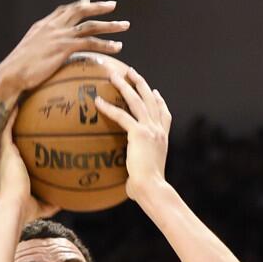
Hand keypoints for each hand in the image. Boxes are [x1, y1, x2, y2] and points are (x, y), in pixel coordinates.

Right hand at [0, 0, 128, 106]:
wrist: (11, 74)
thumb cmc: (16, 70)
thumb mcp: (27, 53)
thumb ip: (38, 47)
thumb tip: (42, 54)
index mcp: (43, 25)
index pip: (63, 10)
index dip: (77, 5)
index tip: (89, 1)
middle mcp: (52, 26)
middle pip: (80, 10)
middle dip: (98, 7)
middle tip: (113, 5)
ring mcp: (59, 35)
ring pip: (90, 25)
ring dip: (110, 25)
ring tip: (124, 26)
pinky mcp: (64, 47)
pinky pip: (91, 43)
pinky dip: (106, 44)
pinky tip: (117, 47)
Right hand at [0, 112, 58, 222]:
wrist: (14, 207)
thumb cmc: (25, 209)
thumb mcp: (40, 205)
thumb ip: (50, 202)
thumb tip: (63, 202)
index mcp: (7, 171)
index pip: (10, 154)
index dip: (15, 145)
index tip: (23, 138)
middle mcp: (1, 160)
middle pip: (4, 138)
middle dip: (10, 126)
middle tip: (19, 113)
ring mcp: (1, 154)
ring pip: (3, 129)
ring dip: (9, 117)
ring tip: (17, 101)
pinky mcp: (4, 150)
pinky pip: (6, 128)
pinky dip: (12, 116)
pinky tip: (18, 104)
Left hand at [94, 67, 171, 198]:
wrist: (152, 188)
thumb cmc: (146, 189)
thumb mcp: (144, 176)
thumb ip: (137, 172)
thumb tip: (129, 186)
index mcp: (163, 138)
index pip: (164, 114)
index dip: (159, 101)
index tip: (155, 92)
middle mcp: (159, 131)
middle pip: (151, 100)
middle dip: (141, 84)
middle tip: (131, 72)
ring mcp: (151, 130)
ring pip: (137, 101)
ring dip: (125, 86)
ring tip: (113, 75)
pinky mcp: (139, 133)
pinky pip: (121, 115)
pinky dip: (109, 108)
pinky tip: (97, 101)